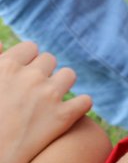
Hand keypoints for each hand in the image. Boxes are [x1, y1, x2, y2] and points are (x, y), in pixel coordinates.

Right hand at [0, 42, 92, 162]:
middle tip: (32, 90)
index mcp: (6, 66)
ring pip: (69, 75)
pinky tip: (68, 114)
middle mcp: (30, 76)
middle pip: (49, 60)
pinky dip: (78, 107)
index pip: (30, 48)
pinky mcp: (63, 117)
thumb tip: (1, 45)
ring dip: (61, 84)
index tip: (21, 73)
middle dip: (42, 72)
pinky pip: (85, 101)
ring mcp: (49, 95)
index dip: (26, 61)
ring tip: (50, 99)